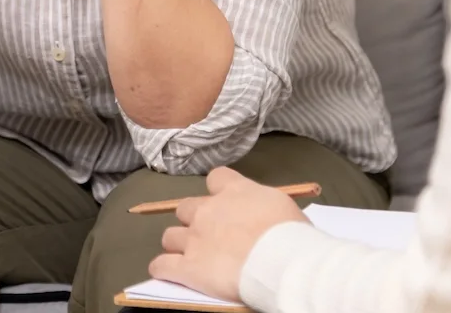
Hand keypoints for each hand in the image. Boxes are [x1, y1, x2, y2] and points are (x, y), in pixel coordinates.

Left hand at [148, 168, 308, 301]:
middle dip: (193, 219)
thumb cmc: (289, 232)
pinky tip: (168, 272)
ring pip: (170, 236)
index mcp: (234, 190)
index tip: (226, 203)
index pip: (215, 178)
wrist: (279, 260)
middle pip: (185, 208)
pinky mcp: (187, 268)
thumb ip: (262, 203)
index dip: (218, 191)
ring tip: (189, 255)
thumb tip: (263, 212)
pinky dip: (162, 268)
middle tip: (208, 234)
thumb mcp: (281, 204)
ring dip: (177, 244)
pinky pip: (161, 266)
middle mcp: (207, 210)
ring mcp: (194, 239)